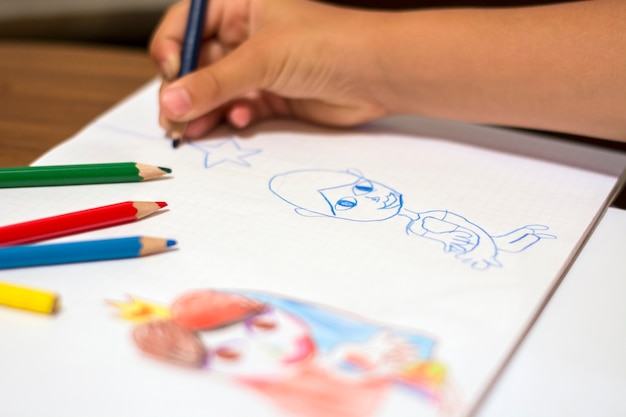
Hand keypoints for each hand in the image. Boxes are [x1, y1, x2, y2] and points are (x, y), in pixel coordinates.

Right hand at [150, 0, 390, 137]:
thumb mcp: (262, 58)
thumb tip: (171, 99)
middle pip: (197, 63)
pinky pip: (239, 108)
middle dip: (184, 90)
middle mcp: (246, 35)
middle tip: (172, 118)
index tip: (169, 75)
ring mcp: (260, 67)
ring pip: (217, 91)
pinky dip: (234, 117)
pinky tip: (241, 119)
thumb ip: (213, 82)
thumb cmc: (329, 43)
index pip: (186, 25)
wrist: (376, 74)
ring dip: (204, 110)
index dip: (172, 50)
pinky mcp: (273, 96)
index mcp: (239, 6)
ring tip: (193, 129)